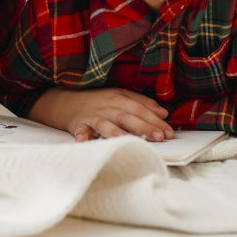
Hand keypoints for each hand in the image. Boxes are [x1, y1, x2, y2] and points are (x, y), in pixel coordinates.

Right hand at [31, 87, 173, 142]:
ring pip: (105, 124)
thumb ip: (143, 103)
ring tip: (127, 140)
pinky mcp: (79, 124)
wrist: (67, 100)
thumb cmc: (99, 100)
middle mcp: (108, 107)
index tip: (169, 132)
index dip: (155, 121)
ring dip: (116, 132)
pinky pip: (80, 130)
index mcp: (120, 99)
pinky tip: (83, 141)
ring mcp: (93, 116)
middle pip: (127, 117)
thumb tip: (164, 113)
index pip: (141, 110)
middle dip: (143, 127)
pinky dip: (81, 135)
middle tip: (158, 137)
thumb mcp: (121, 96)